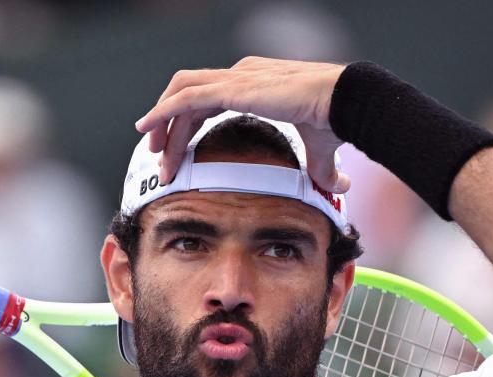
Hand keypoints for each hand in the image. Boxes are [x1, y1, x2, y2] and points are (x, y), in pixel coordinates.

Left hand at [134, 56, 348, 192]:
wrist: (345, 102)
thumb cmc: (337, 120)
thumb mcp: (320, 150)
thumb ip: (320, 167)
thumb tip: (338, 185)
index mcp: (255, 84)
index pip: (208, 100)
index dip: (187, 125)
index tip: (178, 155)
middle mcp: (240, 75)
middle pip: (189, 97)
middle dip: (170, 127)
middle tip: (160, 158)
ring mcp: (234, 78)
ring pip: (181, 95)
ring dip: (162, 122)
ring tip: (153, 151)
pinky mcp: (232, 87)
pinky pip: (184, 98)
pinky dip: (162, 112)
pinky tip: (147, 129)